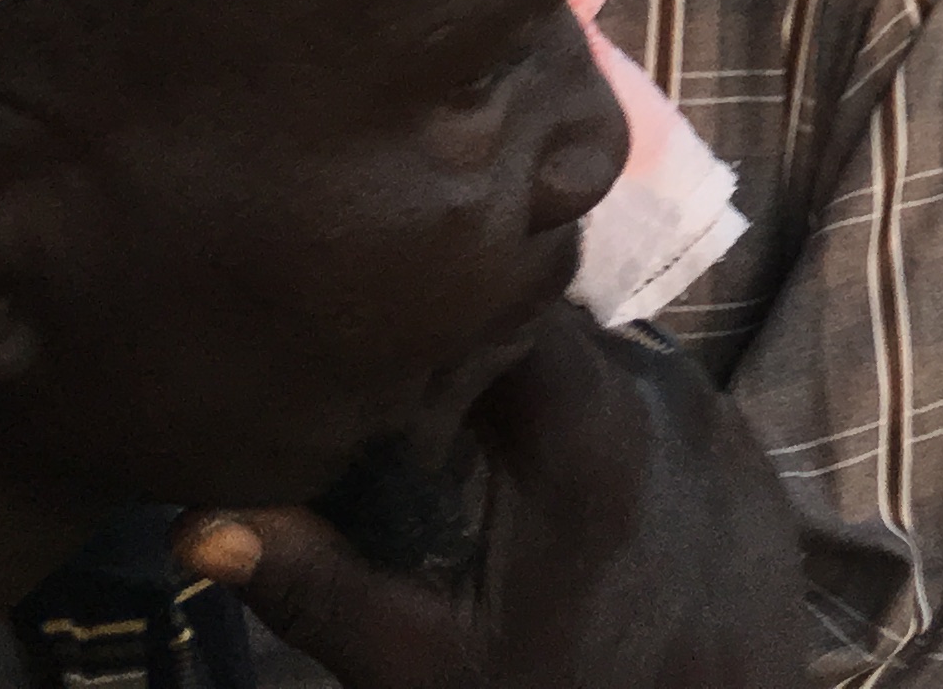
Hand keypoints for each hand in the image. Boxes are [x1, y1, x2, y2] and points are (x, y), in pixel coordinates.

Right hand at [179, 307, 809, 688]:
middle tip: (407, 400)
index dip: (429, 302)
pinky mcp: (744, 443)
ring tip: (475, 449)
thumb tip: (199, 524)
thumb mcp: (428, 667)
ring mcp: (711, 407)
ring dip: (538, 386)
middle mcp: (657, 383)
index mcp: (581, 418)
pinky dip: (599, 420)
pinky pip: (652, 396)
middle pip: (547, 319)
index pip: (498, 291)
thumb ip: (321, 587)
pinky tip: (559, 489)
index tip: (372, 338)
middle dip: (475, 348)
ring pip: (599, 354)